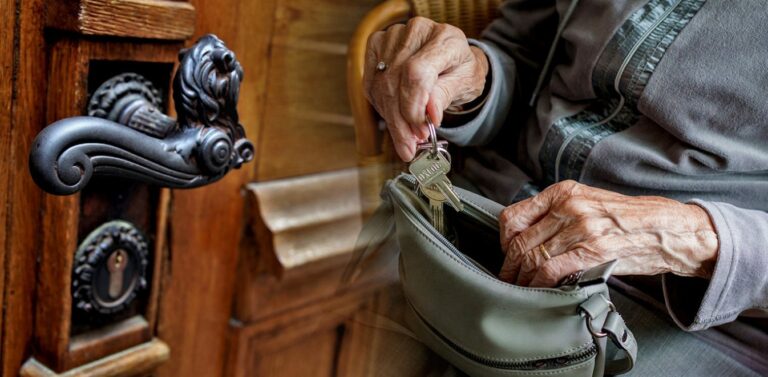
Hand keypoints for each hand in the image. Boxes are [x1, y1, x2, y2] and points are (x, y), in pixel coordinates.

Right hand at [364, 17, 488, 160]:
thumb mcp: (464, 84)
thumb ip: (445, 96)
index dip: (413, 105)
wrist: (450, 59)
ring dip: (390, 118)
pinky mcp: (376, 45)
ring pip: (381, 86)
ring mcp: (392, 35)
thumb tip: (430, 114)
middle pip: (396, 82)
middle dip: (401, 120)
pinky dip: (381, 108)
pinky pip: (371, 84)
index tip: (420, 130)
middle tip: (410, 145)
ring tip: (405, 137)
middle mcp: (416, 30)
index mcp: (445, 38)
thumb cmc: (459, 70)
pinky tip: (395, 119)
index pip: (417, 72)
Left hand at [499, 181, 718, 286]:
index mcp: (563, 192)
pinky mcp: (593, 250)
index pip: (513, 216)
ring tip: (520, 289)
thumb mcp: (587, 204)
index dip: (503, 241)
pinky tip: (539, 291)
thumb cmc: (627, 220)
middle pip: (519, 241)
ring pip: (532, 257)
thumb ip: (556, 215)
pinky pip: (551, 269)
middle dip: (509, 267)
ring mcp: (581, 228)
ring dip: (521, 279)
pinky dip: (539, 284)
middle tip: (508, 280)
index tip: (506, 254)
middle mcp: (569, 206)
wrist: (668, 229)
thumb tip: (526, 238)